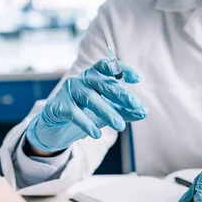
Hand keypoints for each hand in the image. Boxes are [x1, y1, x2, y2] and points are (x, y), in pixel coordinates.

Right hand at [26, 58, 147, 152]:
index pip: (108, 66)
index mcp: (95, 75)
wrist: (57, 123)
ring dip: (107, 112)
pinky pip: (75, 114)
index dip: (122, 70)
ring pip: (91, 99)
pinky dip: (86, 123)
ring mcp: (70, 90)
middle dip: (121, 95)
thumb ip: (125, 110)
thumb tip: (144, 112)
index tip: (137, 79)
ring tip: (120, 126)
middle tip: (136, 105)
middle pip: (103, 84)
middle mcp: (82, 79)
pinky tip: (97, 134)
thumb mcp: (108, 109)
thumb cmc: (86, 110)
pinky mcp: (60, 105)